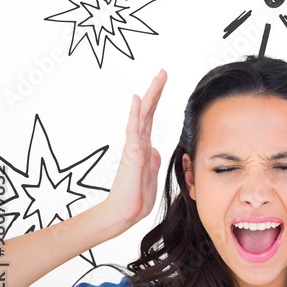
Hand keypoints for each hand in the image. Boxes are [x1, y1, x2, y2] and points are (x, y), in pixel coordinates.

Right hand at [103, 69, 166, 231]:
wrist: (124, 214)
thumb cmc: (135, 199)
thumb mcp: (151, 176)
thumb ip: (153, 160)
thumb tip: (155, 148)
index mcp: (144, 147)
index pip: (151, 117)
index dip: (157, 99)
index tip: (162, 82)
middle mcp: (138, 142)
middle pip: (148, 110)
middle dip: (156, 90)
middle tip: (163, 71)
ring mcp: (134, 146)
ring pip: (142, 115)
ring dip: (150, 95)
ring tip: (158, 78)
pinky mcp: (131, 154)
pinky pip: (133, 130)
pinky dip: (135, 113)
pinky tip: (136, 99)